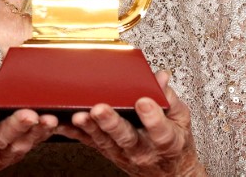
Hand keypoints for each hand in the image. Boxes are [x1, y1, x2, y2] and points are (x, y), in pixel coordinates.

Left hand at [56, 70, 206, 176]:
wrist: (169, 173)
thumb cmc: (174, 144)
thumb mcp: (180, 120)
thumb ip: (170, 98)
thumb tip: (160, 78)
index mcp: (166, 141)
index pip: (160, 130)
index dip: (152, 117)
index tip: (144, 101)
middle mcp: (143, 149)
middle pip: (126, 137)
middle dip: (111, 123)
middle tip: (100, 109)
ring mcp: (124, 153)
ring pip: (104, 141)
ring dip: (90, 128)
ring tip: (80, 116)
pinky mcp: (108, 152)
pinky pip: (89, 143)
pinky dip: (75, 134)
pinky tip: (64, 124)